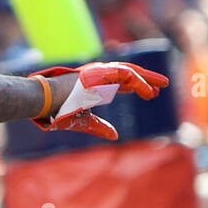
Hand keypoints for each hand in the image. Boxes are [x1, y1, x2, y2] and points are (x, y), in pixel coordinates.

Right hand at [34, 62, 167, 139]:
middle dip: (147, 79)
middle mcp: (100, 76)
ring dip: (147, 79)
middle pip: (129, 74)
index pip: (122, 82)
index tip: (150, 93)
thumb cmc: (57, 110)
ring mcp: (100, 72)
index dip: (137, 87)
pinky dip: (139, 83)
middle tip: (163, 85)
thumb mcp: (83, 122)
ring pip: (130, 72)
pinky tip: (148, 92)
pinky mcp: (101, 73)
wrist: (44, 102)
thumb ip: (99, 127)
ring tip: (162, 86)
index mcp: (95, 85)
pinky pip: (126, 76)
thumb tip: (116, 136)